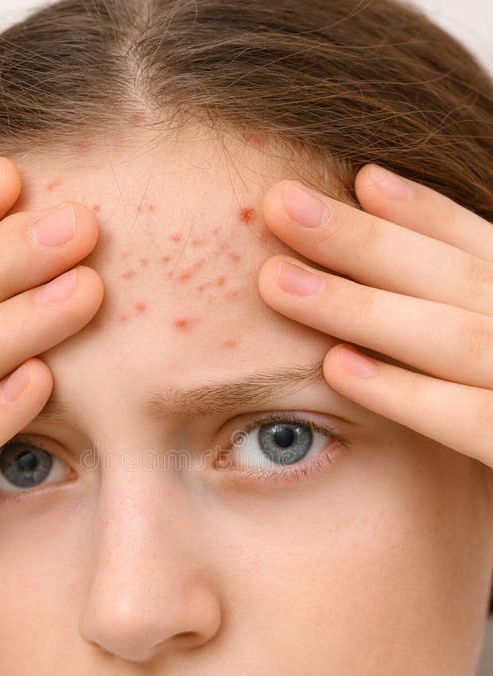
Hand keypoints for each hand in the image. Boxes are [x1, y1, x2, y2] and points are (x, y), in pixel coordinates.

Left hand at [258, 164, 492, 466]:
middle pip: (459, 280)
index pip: (489, 250)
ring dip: (364, 306)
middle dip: (367, 242)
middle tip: (277, 206)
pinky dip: (409, 393)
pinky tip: (338, 371)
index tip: (360, 177)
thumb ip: (483, 332)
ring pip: (460, 337)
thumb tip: (424, 288)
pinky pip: (477, 424)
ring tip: (278, 281)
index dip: (427, 212)